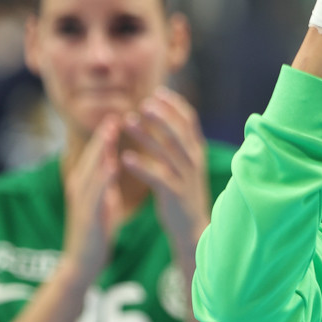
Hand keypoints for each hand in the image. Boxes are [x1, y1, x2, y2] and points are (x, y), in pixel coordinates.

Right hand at [62, 115, 121, 281]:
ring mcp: (81, 202)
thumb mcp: (102, 200)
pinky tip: (112, 164)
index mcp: (85, 184)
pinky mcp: (87, 216)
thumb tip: (113, 160)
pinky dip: (103, 178)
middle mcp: (80, 188)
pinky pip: (95, 193)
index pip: (96, 154)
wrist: (83, 263)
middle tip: (115, 113)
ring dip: (100, 149)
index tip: (119, 113)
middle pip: (91, 156)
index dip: (106, 134)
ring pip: (90, 170)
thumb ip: (105, 181)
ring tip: (112, 130)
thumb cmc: (96, 230)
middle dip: (103, 135)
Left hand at [120, 87, 210, 260]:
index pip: (190, 121)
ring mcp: (185, 178)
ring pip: (166, 151)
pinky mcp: (174, 195)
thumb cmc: (184, 194)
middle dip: (162, 115)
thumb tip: (166, 118)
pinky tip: (125, 157)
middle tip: (145, 102)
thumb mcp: (186, 165)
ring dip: (146, 135)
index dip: (175, 105)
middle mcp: (193, 161)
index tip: (158, 92)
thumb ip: (178, 144)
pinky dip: (142, 166)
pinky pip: (157, 177)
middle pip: (179, 132)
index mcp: (197, 152)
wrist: (193, 229)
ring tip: (128, 121)